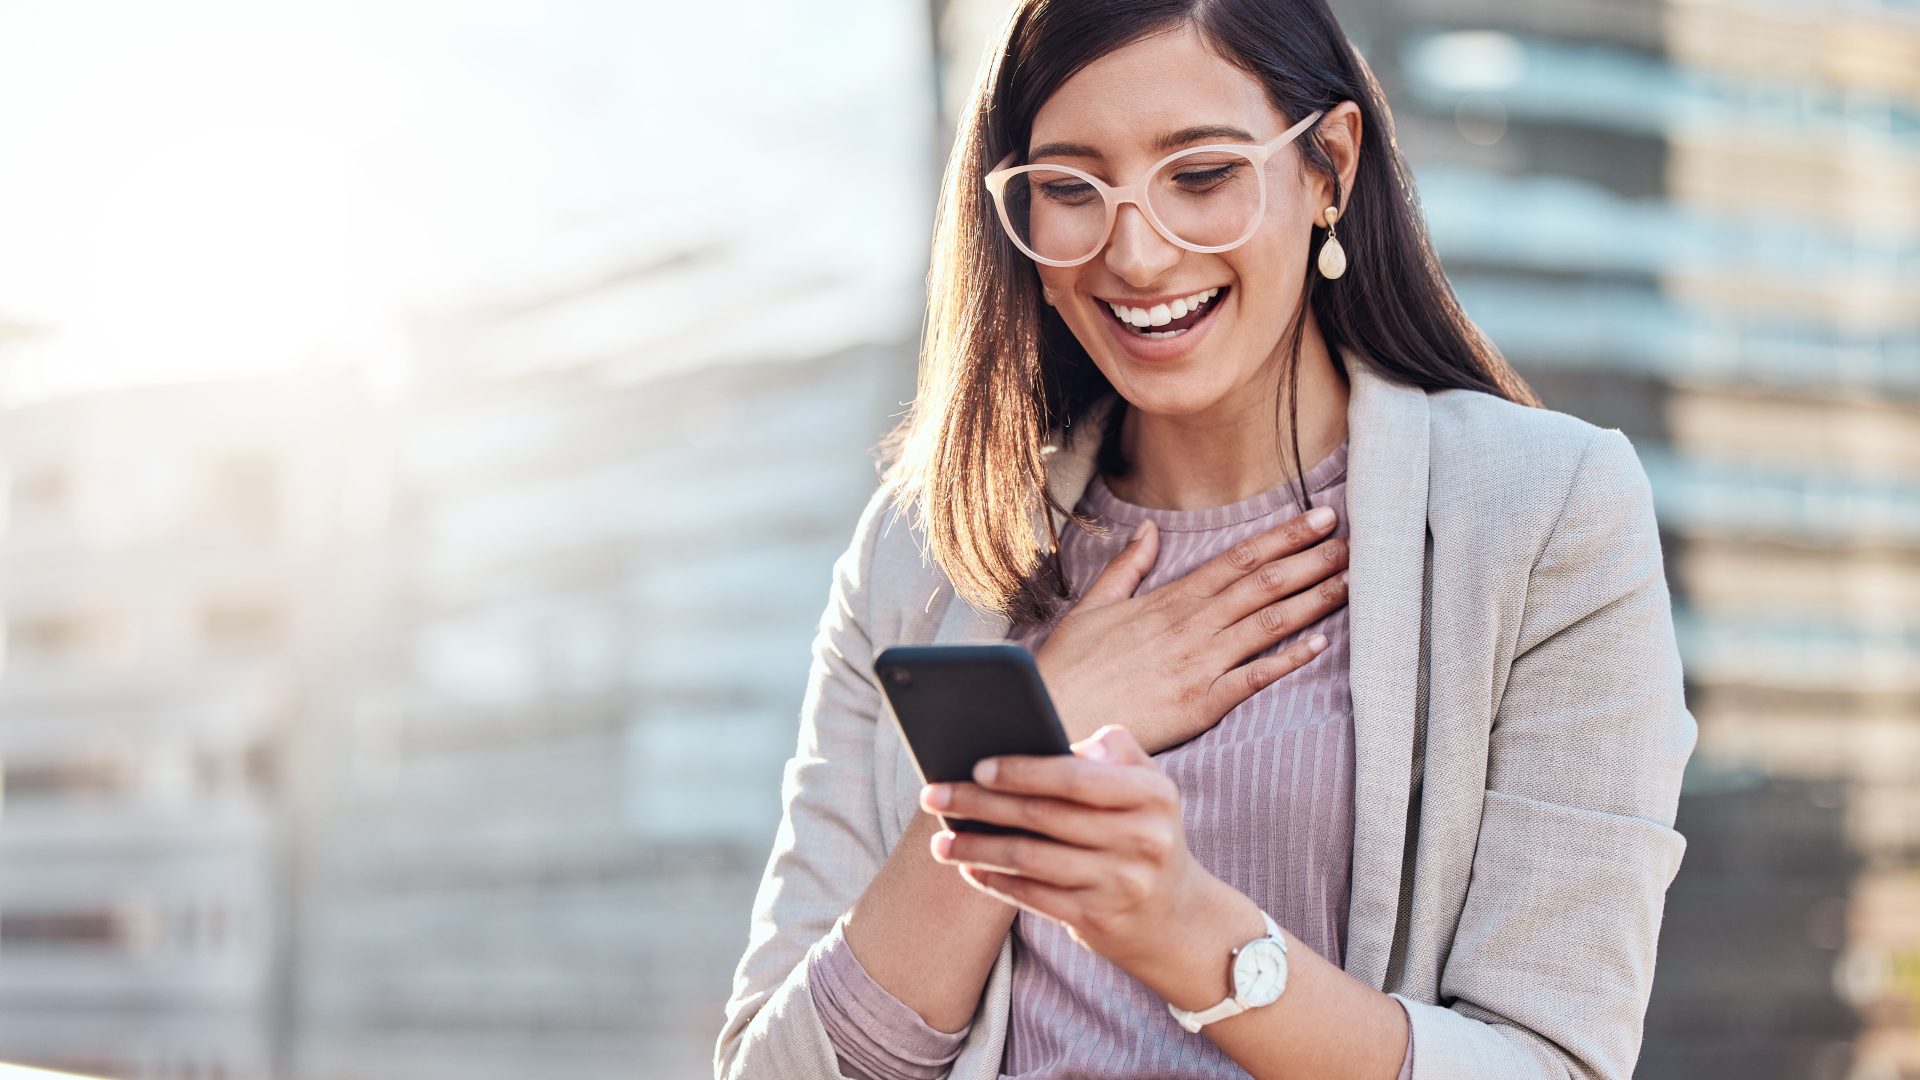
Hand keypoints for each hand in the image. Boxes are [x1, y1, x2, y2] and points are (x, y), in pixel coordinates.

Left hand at [919, 724, 1214, 969]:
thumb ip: (1114, 750)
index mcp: (1152, 794)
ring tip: (940, 841)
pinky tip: (968, 868)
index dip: (1022, 771)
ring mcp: (1119, 883)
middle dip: (979, 804)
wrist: (1175, 916)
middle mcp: (1140, 839)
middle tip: (933, 794)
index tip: (977, 766)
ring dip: (976, 848)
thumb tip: (1062, 741)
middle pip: (1042, 816)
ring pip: (1029, 860)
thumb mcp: (1149, 785)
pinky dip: (995, 881)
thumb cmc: (1144, 831)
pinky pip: (1032, 897)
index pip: (1075, 777)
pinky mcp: (1097, 919)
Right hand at [1035, 505, 1347, 753]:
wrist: (1051, 715)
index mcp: (1169, 599)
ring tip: (1352, 581)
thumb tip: (1150, 531)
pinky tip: (1320, 644)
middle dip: (1312, 559)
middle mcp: (1191, 625)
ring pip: (1267, 623)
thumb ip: (1128, 567)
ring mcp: (1199, 663)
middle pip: (1263, 584)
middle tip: (1354, 540)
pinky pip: (1253, 678)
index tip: (1319, 518)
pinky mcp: (1200, 703)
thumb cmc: (1068, 665)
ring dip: (1313, 600)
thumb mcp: (1094, 606)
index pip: (1238, 559)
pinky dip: (1287, 659)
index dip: (1283, 537)